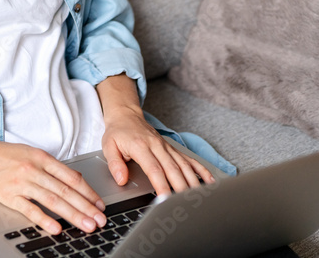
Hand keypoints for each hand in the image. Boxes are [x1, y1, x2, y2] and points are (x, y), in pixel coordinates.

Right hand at [0, 139, 107, 235]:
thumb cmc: (2, 154)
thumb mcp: (30, 153)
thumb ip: (52, 166)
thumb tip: (76, 179)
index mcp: (41, 157)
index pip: (71, 177)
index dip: (88, 192)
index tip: (100, 205)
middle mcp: (33, 169)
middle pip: (65, 191)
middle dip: (86, 207)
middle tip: (100, 220)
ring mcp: (20, 182)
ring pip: (52, 200)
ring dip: (72, 215)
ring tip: (86, 225)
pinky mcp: (8, 195)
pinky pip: (30, 209)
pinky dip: (44, 219)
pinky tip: (57, 228)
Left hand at [97, 75, 214, 195]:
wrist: (127, 115)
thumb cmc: (118, 132)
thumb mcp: (108, 145)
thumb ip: (114, 163)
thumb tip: (121, 179)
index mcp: (141, 147)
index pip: (154, 169)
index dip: (161, 185)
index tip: (165, 199)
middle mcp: (157, 146)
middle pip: (173, 169)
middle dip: (181, 188)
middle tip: (187, 204)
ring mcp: (167, 147)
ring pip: (184, 165)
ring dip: (193, 182)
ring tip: (200, 198)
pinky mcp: (172, 149)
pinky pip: (189, 159)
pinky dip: (201, 170)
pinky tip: (210, 181)